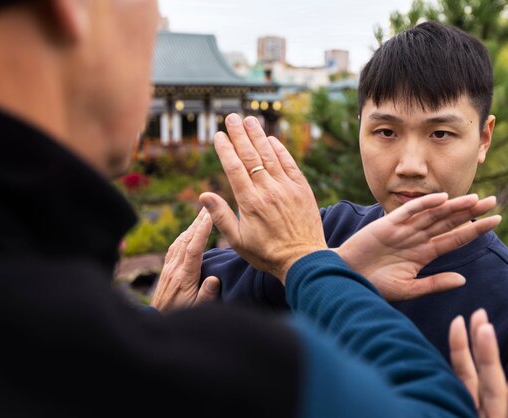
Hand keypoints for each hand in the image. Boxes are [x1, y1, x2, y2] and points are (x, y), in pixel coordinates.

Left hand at [150, 208, 220, 311]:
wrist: (158, 321)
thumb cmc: (182, 315)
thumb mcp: (198, 309)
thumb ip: (207, 294)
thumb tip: (214, 279)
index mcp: (185, 277)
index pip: (194, 249)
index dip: (201, 232)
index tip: (209, 216)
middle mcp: (175, 269)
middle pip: (186, 240)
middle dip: (198, 222)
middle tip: (208, 206)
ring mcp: (169, 268)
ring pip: (179, 241)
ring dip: (191, 227)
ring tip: (202, 215)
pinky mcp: (166, 270)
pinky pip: (174, 248)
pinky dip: (183, 236)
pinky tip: (188, 232)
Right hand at [199, 114, 326, 281]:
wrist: (304, 260)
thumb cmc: (267, 254)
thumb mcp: (238, 240)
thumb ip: (220, 216)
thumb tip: (204, 195)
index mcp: (250, 203)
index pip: (234, 168)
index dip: (226, 149)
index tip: (219, 135)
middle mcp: (268, 191)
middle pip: (251, 156)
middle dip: (240, 135)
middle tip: (232, 118)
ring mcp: (287, 188)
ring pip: (270, 156)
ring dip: (259, 136)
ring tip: (250, 120)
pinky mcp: (302, 189)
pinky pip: (290, 164)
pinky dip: (281, 150)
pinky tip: (272, 139)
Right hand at [336, 193, 500, 300]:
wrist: (347, 278)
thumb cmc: (374, 285)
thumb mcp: (408, 289)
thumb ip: (434, 283)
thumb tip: (463, 280)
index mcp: (424, 253)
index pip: (455, 238)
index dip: (475, 230)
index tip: (496, 221)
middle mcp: (418, 238)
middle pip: (449, 222)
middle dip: (470, 212)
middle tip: (493, 201)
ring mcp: (404, 229)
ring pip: (434, 214)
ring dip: (454, 206)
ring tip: (476, 199)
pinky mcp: (388, 224)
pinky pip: (409, 212)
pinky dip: (424, 204)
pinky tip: (442, 198)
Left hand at [449, 309, 507, 417]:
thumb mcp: (465, 410)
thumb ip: (462, 395)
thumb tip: (420, 389)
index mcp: (475, 406)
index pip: (466, 372)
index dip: (461, 346)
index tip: (459, 319)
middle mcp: (488, 411)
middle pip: (484, 374)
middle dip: (480, 343)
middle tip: (479, 311)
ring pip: (495, 391)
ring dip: (490, 360)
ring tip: (486, 329)